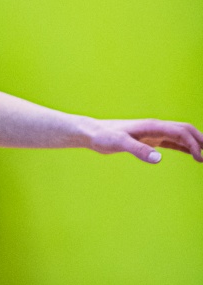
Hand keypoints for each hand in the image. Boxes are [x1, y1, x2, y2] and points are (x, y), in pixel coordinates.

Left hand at [84, 118, 202, 164]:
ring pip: (180, 135)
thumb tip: (159, 159)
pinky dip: (184, 147)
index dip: (193, 143)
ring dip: (194, 143)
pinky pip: (171, 142)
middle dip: (200, 140)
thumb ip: (138, 150)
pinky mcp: (149, 140)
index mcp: (153, 126)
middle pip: (185, 130)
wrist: (92, 133)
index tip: (200, 158)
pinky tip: (191, 154)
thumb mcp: (119, 143)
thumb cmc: (104, 136)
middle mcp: (156, 127)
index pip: (180, 132)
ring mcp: (153, 133)